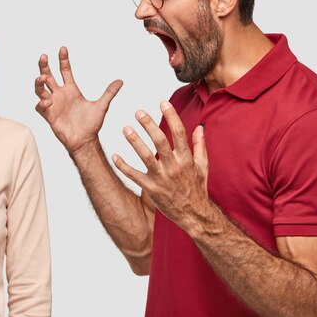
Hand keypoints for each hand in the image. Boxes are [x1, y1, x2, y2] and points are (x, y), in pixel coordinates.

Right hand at [35, 46, 122, 153]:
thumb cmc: (91, 125)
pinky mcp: (49, 115)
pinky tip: (49, 101)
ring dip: (39, 82)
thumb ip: (109, 93)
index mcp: (71, 90)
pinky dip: (42, 102)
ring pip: (40, 89)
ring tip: (42, 78)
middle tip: (43, 56)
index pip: (65, 71)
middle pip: (48, 76)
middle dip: (44, 66)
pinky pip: (40, 106)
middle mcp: (60, 95)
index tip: (63, 48)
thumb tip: (120, 81)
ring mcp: (53, 104)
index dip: (63, 60)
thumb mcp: (101, 106)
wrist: (85, 141)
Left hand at [111, 101, 209, 225]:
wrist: (194, 214)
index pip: (179, 133)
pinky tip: (114, 155)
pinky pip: (134, 176)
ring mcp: (162, 178)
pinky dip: (123, 166)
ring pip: (146, 157)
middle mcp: (174, 167)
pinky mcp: (151, 189)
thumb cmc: (197, 188)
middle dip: (149, 125)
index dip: (171, 116)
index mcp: (186, 159)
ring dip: (134, 142)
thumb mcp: (203, 166)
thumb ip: (199, 146)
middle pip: (160, 141)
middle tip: (138, 112)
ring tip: (125, 129)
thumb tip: (200, 127)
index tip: (163, 102)